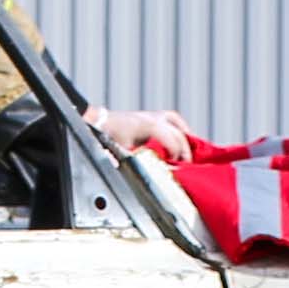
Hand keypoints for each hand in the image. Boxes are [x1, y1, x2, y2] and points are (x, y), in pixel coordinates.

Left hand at [86, 104, 201, 163]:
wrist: (100, 122)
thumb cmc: (110, 136)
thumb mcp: (125, 152)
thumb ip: (143, 161)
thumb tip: (158, 171)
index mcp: (150, 126)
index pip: (173, 142)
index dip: (177, 158)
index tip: (178, 169)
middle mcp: (155, 118)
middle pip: (179, 135)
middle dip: (184, 151)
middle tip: (186, 167)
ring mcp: (154, 115)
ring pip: (178, 125)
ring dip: (185, 139)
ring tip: (188, 154)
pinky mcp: (153, 115)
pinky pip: (173, 120)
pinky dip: (180, 129)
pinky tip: (184, 139)